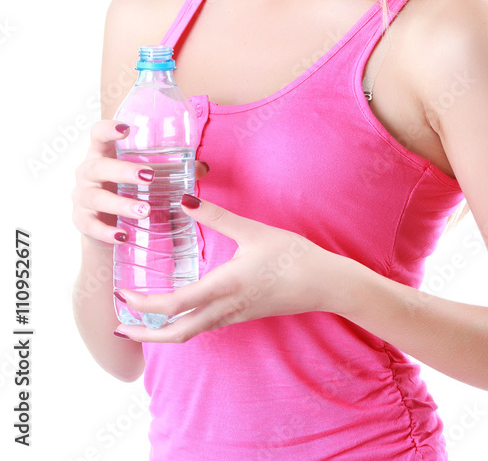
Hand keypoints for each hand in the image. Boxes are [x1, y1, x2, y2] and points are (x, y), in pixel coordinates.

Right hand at [71, 120, 209, 247]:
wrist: (106, 224)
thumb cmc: (127, 189)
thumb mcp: (143, 176)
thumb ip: (172, 169)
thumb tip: (201, 168)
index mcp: (102, 153)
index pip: (97, 134)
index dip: (108, 129)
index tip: (126, 129)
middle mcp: (88, 172)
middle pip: (98, 166)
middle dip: (124, 171)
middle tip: (149, 176)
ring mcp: (81, 196)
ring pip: (95, 198)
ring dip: (121, 204)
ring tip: (146, 211)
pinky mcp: (81, 220)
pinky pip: (90, 226)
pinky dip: (106, 232)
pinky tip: (123, 235)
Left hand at [112, 197, 342, 342]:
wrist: (325, 283)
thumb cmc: (292, 255)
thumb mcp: (253, 230)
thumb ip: (217, 216)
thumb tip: (184, 198)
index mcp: (224, 287)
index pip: (173, 305)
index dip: (144, 304)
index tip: (123, 294)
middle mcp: (225, 308)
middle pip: (176, 333)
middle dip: (144, 333)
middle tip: (119, 326)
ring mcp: (234, 316)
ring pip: (189, 333)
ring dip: (161, 332)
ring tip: (140, 320)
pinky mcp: (242, 315)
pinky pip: (204, 327)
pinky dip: (181, 324)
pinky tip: (177, 310)